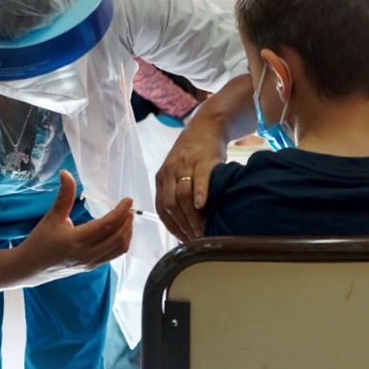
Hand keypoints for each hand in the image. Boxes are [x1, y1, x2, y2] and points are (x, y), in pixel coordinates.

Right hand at [18, 170, 133, 283]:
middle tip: (128, 208)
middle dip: (127, 221)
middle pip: (118, 238)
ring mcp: (91, 263)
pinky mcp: (92, 267)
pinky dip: (121, 242)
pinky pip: (113, 255)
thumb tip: (66, 173)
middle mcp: (86, 254)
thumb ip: (64, 195)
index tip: (128, 200)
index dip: (120, 212)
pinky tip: (119, 231)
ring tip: (126, 218)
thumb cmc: (40, 241)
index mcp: (76, 240)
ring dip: (127, 233)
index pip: (106, 225)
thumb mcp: (52, 216)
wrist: (31, 267)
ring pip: (119, 249)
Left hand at [155, 120, 225, 241]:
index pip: (162, 208)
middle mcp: (170, 172)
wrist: (206, 127)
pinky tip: (203, 205)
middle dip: (182, 225)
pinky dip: (199, 193)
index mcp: (162, 179)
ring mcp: (185, 165)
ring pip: (182, 195)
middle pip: (171, 204)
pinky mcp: (202, 159)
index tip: (184, 240)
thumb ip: (179, 194)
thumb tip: (187, 225)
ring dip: (192, 215)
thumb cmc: (194, 156)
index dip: (172, 227)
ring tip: (203, 229)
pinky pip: (199, 178)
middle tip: (196, 239)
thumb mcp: (180, 173)